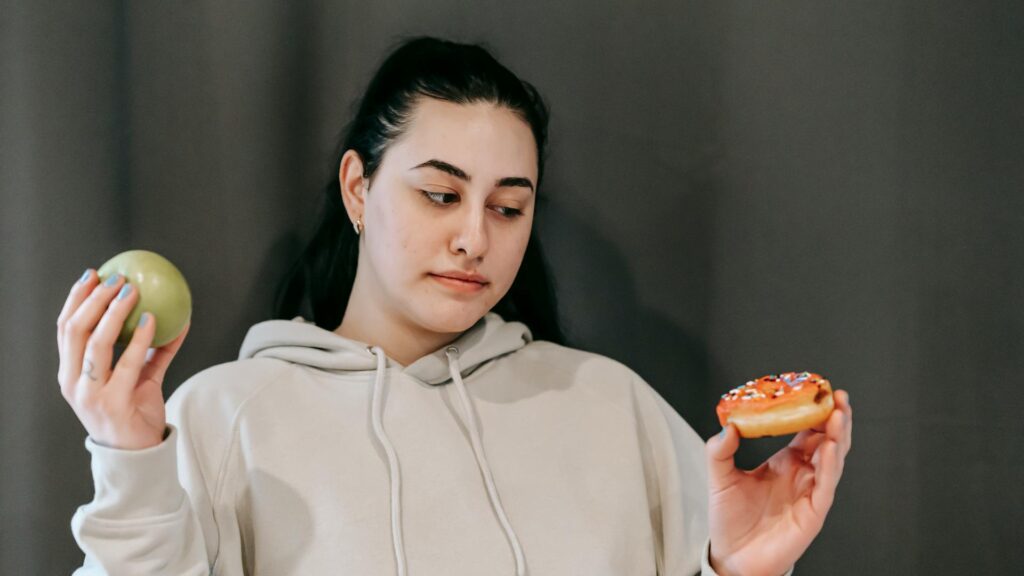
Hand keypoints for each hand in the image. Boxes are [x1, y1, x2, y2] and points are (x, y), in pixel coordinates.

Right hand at [56, 269, 189, 449]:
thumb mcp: (138, 376)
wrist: (138, 454)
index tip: (92, 274)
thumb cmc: (135, 411)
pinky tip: (153, 319)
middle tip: (116, 278)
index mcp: (70, 373)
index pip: (65, 329)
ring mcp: (90, 394)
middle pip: (75, 330)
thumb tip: (174, 315)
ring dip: (114, 312)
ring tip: (132, 291)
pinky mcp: (112, 402)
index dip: (75, 299)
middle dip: (93, 299)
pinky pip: (128, 362)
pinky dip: (141, 337)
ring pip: (96, 343)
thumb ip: (150, 349)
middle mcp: (73, 382)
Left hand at [705, 390, 852, 575]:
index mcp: (785, 462)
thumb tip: (729, 425)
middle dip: (835, 418)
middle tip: (836, 396)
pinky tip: (830, 446)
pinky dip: (830, 465)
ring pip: (833, 460)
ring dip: (838, 437)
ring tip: (838, 415)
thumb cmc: (729, 518)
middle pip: (827, 441)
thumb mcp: (719, 477)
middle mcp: (802, 474)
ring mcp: (810, 493)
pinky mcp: (813, 513)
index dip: (814, 411)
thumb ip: (720, 451)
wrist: (731, 556)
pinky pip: (826, 486)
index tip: (817, 389)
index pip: (807, 431)